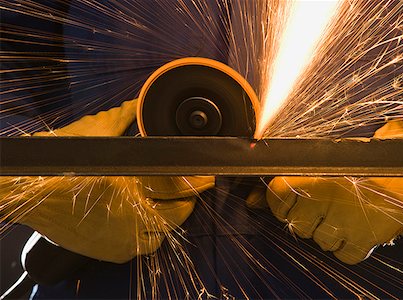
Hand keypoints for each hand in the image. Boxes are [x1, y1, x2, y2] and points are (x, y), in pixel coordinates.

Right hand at [1, 100, 213, 262]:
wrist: (27, 191)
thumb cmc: (57, 166)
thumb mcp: (95, 136)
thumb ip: (122, 119)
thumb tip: (135, 104)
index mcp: (131, 193)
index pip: (178, 191)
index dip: (197, 183)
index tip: (207, 177)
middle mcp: (129, 222)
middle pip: (176, 216)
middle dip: (187, 202)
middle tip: (193, 188)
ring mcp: (120, 241)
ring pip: (161, 236)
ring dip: (170, 220)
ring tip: (172, 203)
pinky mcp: (108, 251)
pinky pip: (141, 248)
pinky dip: (150, 235)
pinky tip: (148, 220)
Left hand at [266, 120, 402, 263]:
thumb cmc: (360, 165)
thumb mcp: (321, 163)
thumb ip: (283, 183)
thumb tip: (251, 202)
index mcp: (315, 175)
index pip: (277, 196)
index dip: (280, 201)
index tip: (289, 200)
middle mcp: (327, 199)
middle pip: (296, 222)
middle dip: (304, 216)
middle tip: (322, 205)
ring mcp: (346, 222)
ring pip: (317, 240)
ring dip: (326, 230)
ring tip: (342, 213)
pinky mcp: (364, 241)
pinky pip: (341, 254)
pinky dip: (345, 245)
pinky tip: (353, 227)